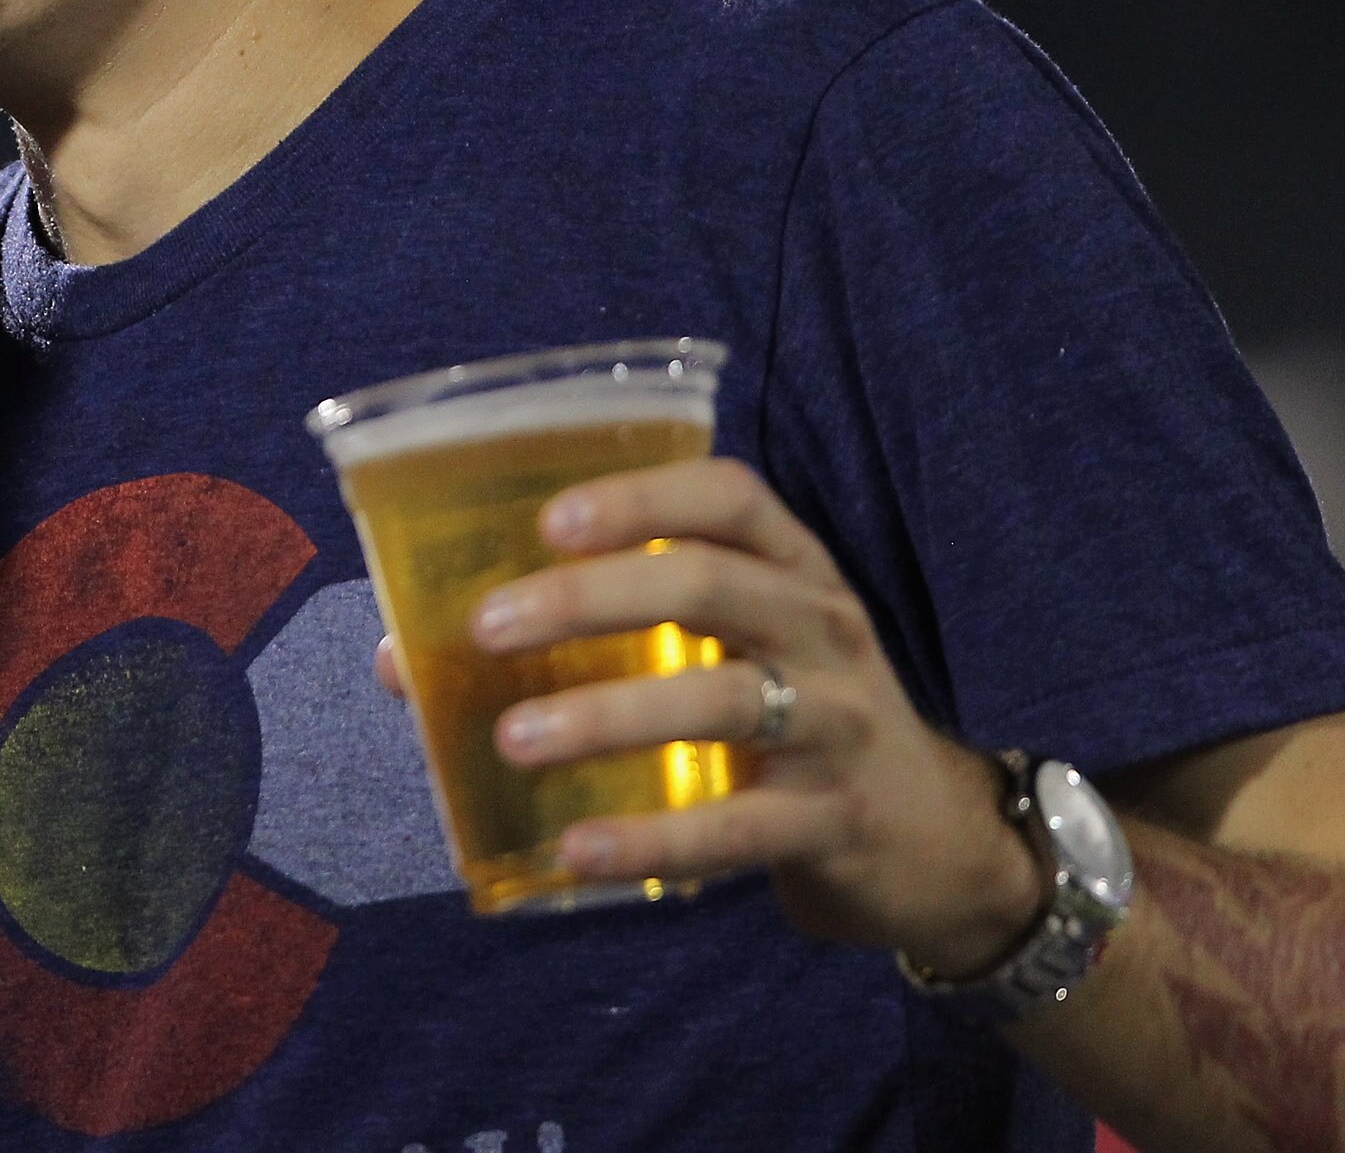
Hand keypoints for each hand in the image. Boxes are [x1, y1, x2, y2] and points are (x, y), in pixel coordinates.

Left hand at [377, 457, 1040, 973]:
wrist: (936, 842)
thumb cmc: (789, 719)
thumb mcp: (723, 657)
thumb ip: (598, 640)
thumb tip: (407, 657)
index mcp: (792, 568)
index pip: (730, 497)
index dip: (641, 497)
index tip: (550, 518)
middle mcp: (823, 628)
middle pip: (711, 585)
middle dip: (592, 600)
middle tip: (490, 628)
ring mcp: (840, 722)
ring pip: (722, 700)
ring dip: (607, 715)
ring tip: (512, 740)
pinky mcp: (838, 819)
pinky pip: (740, 827)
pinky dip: (654, 839)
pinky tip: (578, 847)